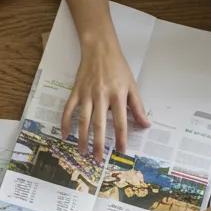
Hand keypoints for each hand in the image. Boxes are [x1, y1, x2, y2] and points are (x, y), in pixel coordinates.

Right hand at [61, 34, 148, 158]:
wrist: (99, 50)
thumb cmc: (118, 68)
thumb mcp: (132, 86)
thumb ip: (138, 107)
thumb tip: (145, 125)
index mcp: (117, 95)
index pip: (120, 121)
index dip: (121, 138)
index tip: (121, 151)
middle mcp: (101, 96)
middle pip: (99, 125)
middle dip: (99, 144)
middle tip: (98, 160)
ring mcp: (86, 94)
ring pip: (83, 121)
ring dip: (82, 138)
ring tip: (83, 152)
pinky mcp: (75, 92)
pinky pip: (68, 110)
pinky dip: (65, 123)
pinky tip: (65, 135)